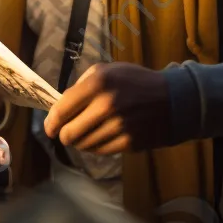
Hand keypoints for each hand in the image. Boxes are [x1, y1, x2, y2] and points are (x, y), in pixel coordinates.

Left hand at [43, 62, 172, 153]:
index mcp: (98, 82)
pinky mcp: (128, 142)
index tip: (50, 128)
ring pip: (83, 145)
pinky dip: (96, 146)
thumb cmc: (134, 82)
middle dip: (64, 135)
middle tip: (67, 132)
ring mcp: (118, 126)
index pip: (61, 110)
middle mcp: (106, 105)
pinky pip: (100, 151)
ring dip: (81, 141)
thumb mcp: (107, 71)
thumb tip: (59, 107)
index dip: (51, 122)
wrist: (172, 99)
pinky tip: (101, 136)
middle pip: (69, 134)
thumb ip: (81, 86)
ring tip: (87, 132)